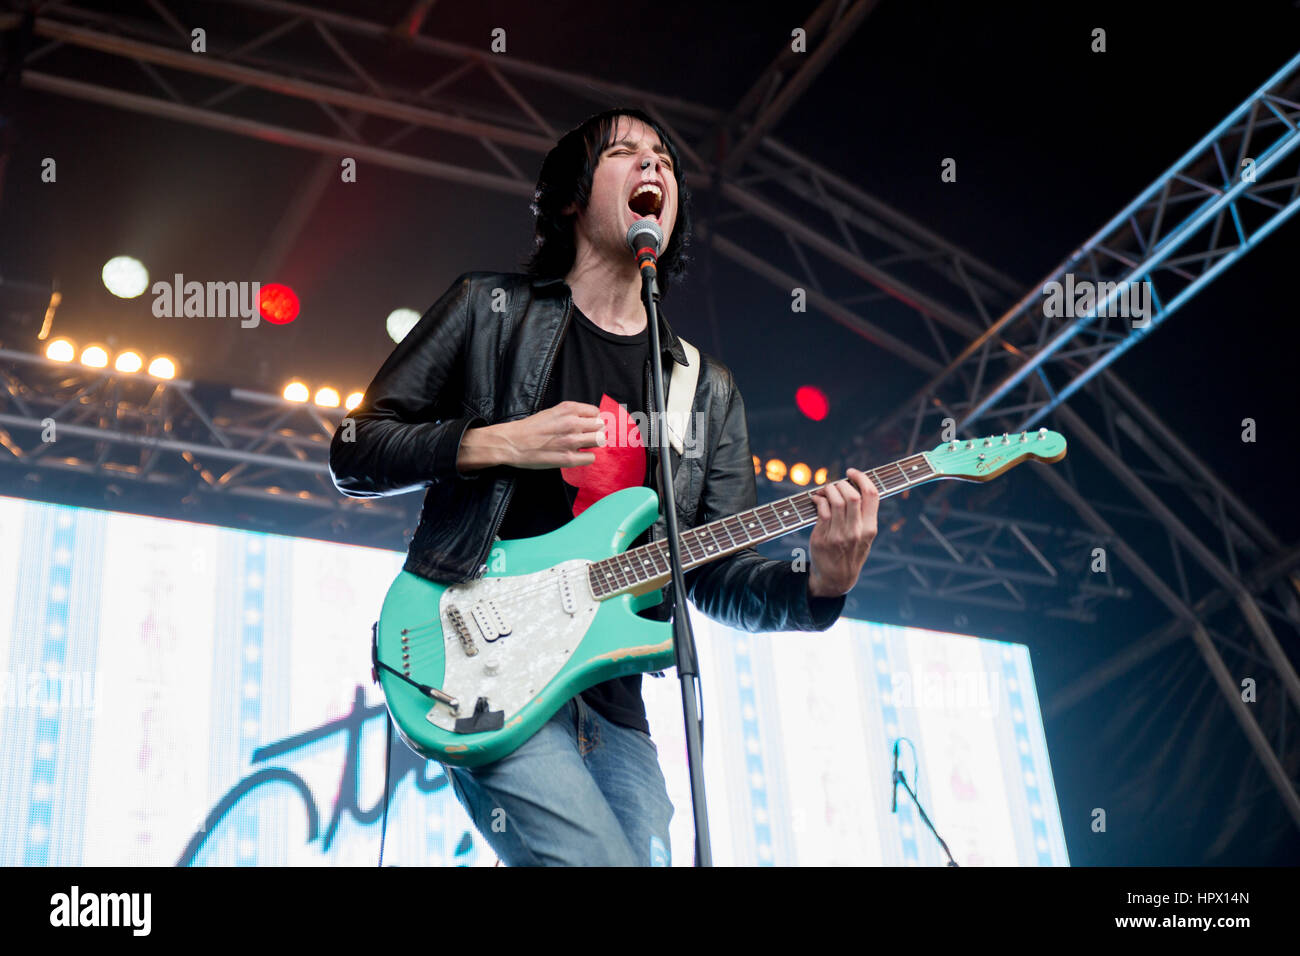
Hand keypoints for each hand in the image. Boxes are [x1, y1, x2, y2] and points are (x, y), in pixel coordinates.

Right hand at [458, 400, 605, 470]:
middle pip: (600, 426)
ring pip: (599, 441)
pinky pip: (591, 458)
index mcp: (568, 409)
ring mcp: (571, 441)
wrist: (511, 442)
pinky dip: (586, 457)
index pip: (596, 412)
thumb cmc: (529, 428)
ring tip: (582, 446)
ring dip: (592, 444)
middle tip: (586, 437)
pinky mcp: (568, 458)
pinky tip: (576, 456)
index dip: (592, 419)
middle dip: (595, 431)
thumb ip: (570, 415)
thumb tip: (588, 421)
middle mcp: (572, 423)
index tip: (587, 425)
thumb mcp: (551, 412)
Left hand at [807, 468, 878, 597]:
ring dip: (828, 489)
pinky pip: (821, 510)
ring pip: (835, 500)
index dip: (862, 478)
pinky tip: (816, 499)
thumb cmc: (851, 553)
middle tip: (836, 484)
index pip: (872, 495)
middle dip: (841, 483)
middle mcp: (856, 532)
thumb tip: (854, 486)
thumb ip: (864, 516)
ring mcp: (838, 535)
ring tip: (825, 490)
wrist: (836, 579)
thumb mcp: (866, 538)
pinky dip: (818, 500)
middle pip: (852, 495)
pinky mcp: (822, 538)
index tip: (852, 472)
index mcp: (870, 529)